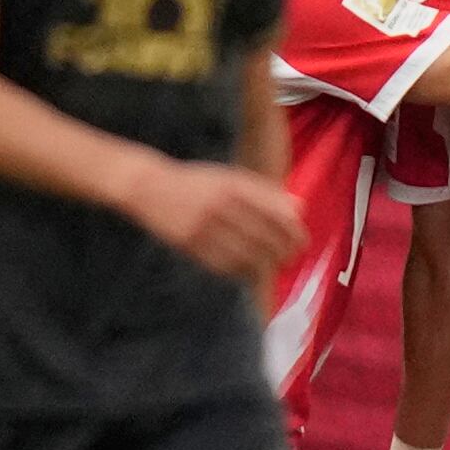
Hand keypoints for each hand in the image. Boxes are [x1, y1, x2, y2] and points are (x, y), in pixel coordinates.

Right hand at [124, 159, 304, 282]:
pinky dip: (241, 271)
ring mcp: (203, 224)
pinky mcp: (189, 242)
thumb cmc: (196, 182)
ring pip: (246, 254)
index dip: (294, 233)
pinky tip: (249, 272)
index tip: (302, 243)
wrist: (147, 186)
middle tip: (291, 260)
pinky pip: (223, 263)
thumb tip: (300, 208)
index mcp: (233, 185)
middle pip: (264, 236)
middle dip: (283, 253)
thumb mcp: (230, 177)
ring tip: (274, 268)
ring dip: (266, 266)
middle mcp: (220, 204)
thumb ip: (265, 191)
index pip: (276, 213)